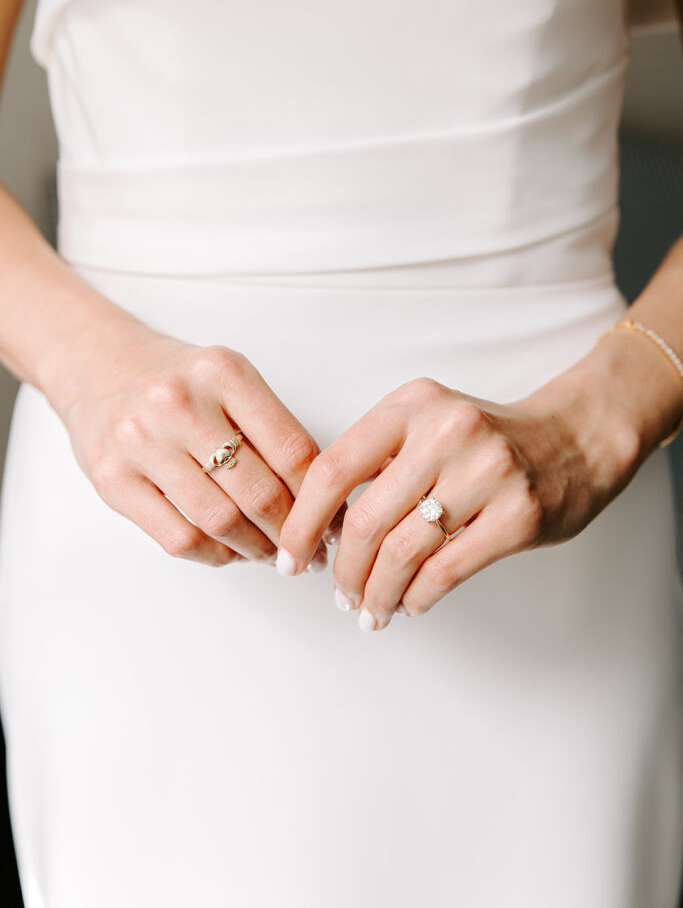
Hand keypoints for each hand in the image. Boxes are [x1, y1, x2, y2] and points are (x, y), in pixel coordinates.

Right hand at [57, 322, 328, 568]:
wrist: (100, 366)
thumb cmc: (180, 383)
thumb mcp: (231, 382)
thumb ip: (273, 431)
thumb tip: (324, 503)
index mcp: (223, 372)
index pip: (293, 451)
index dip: (322, 500)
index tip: (334, 524)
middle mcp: (179, 402)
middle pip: (259, 492)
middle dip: (293, 535)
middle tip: (309, 553)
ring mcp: (140, 441)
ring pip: (220, 521)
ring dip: (256, 550)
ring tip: (271, 554)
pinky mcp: (112, 479)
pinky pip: (178, 538)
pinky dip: (214, 555)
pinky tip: (229, 551)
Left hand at [277, 371, 641, 628]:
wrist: (575, 439)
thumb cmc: (486, 440)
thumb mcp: (426, 422)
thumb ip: (378, 461)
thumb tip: (321, 530)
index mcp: (412, 404)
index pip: (333, 469)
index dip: (303, 522)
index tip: (291, 558)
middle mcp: (446, 431)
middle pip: (366, 521)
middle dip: (343, 571)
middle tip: (340, 595)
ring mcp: (487, 472)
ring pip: (403, 553)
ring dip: (377, 594)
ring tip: (370, 610)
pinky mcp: (517, 514)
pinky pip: (446, 571)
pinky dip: (416, 597)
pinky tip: (409, 604)